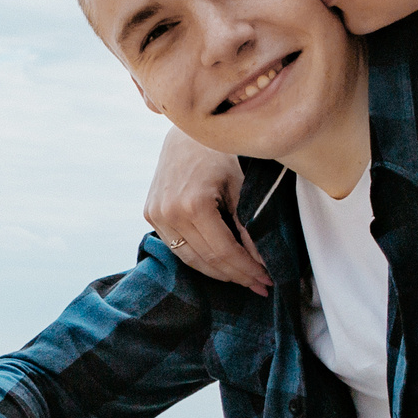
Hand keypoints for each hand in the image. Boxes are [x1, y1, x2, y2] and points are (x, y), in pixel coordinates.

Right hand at [144, 128, 267, 294]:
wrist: (187, 133)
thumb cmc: (219, 153)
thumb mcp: (240, 186)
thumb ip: (248, 226)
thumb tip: (260, 261)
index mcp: (192, 204)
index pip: (224, 252)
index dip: (247, 270)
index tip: (267, 280)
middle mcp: (168, 213)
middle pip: (207, 260)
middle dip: (237, 275)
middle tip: (260, 284)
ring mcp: (156, 214)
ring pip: (190, 259)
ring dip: (218, 273)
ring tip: (243, 278)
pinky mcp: (150, 214)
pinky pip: (177, 246)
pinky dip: (200, 258)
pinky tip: (220, 263)